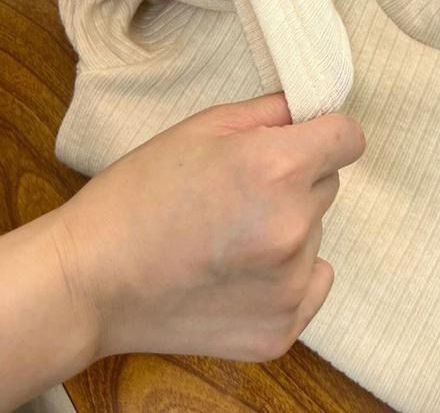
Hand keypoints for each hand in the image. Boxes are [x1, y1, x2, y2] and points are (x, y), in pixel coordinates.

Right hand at [56, 94, 364, 360]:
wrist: (90, 281)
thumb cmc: (137, 195)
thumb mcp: (200, 129)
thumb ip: (268, 113)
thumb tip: (311, 110)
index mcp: (277, 169)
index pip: (349, 138)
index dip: (327, 133)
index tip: (307, 141)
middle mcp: (294, 227)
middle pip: (328, 185)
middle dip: (297, 180)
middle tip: (241, 191)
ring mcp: (291, 285)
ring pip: (315, 234)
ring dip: (287, 228)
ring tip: (227, 236)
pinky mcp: (282, 329)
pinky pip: (312, 282)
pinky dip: (287, 275)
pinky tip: (238, 273)